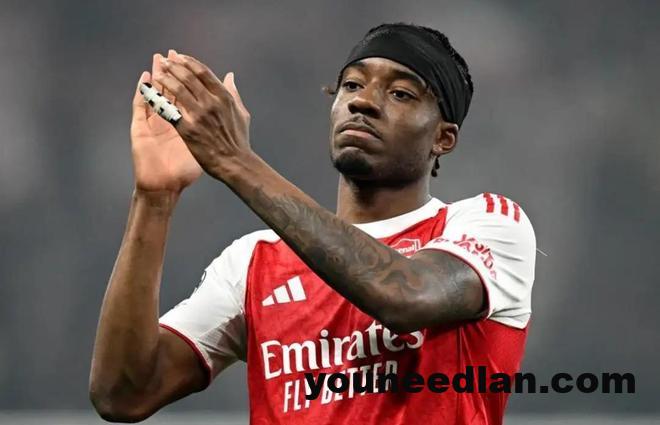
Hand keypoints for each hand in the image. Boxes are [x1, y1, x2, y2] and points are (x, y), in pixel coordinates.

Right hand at [130, 50, 202, 193]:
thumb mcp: (201, 147)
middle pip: (168, 90)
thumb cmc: (183, 171)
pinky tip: (145, 81)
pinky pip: (140, 107)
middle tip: (170, 54)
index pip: (183, 95)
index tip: (190, 64)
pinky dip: (142, 93)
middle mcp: (165, 121)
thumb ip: (212, 129)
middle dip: (170, 72)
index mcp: (181, 122)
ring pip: (153, 95)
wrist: (165, 186)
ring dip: (155, 76)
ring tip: (157, 60)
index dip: (187, 79)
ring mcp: (151, 124)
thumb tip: (224, 118)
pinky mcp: (140, 130)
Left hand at [152, 53, 251, 180]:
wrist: (234, 163)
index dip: (189, 62)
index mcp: (224, 97)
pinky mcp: (188, 130)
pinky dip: (161, 100)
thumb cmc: (239, 141)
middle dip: (174, 66)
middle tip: (164, 61)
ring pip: (178, 90)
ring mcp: (198, 116)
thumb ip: (233, 93)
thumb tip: (230, 76)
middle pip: (188, 77)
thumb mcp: (241, 113)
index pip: (203, 72)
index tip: (179, 57)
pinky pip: (170, 111)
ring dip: (165, 79)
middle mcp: (211, 103)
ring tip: (157, 72)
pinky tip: (153, 94)